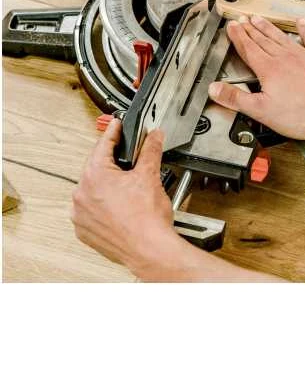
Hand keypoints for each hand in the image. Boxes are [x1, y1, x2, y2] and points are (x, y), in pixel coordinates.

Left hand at [71, 118, 184, 278]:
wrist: (149, 249)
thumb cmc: (147, 219)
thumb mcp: (150, 176)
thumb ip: (150, 151)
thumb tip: (154, 137)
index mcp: (95, 176)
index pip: (103, 145)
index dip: (113, 133)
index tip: (116, 126)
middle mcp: (82, 194)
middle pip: (96, 167)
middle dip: (113, 162)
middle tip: (128, 158)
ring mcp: (81, 214)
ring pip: (92, 190)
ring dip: (106, 185)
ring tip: (127, 187)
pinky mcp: (85, 230)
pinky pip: (90, 210)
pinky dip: (102, 206)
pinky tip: (120, 207)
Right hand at [208, 16, 304, 138]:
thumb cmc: (304, 113)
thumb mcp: (262, 111)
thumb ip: (236, 99)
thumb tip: (215, 89)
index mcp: (269, 69)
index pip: (248, 49)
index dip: (238, 37)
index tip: (232, 26)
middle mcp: (285, 58)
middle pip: (263, 40)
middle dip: (250, 29)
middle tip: (242, 18)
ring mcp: (304, 56)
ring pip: (281, 38)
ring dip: (269, 28)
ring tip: (259, 19)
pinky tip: (302, 23)